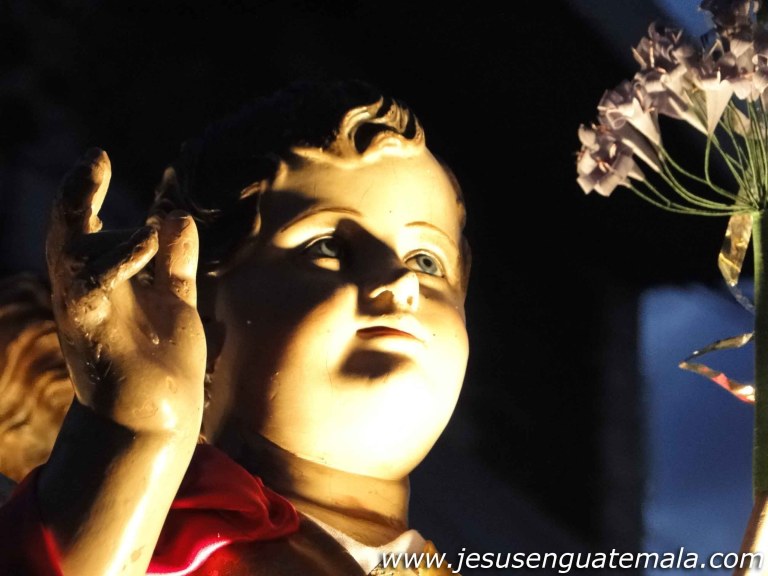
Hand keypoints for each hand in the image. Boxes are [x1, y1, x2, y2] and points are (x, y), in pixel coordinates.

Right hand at [45, 148, 205, 435]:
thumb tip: (174, 214)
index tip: (96, 157)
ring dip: (79, 215)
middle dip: (73, 195)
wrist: (155, 419)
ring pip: (69, 254)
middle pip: (67, 234)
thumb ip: (175, 261)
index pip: (89, 228)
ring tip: (102, 178)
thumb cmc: (162, 360)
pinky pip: (92, 289)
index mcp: (106, 281)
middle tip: (91, 159)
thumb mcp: (174, 300)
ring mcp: (86, 312)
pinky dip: (114, 261)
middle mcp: (88, 292)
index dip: (86, 193)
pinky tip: (143, 238)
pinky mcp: (94, 333)